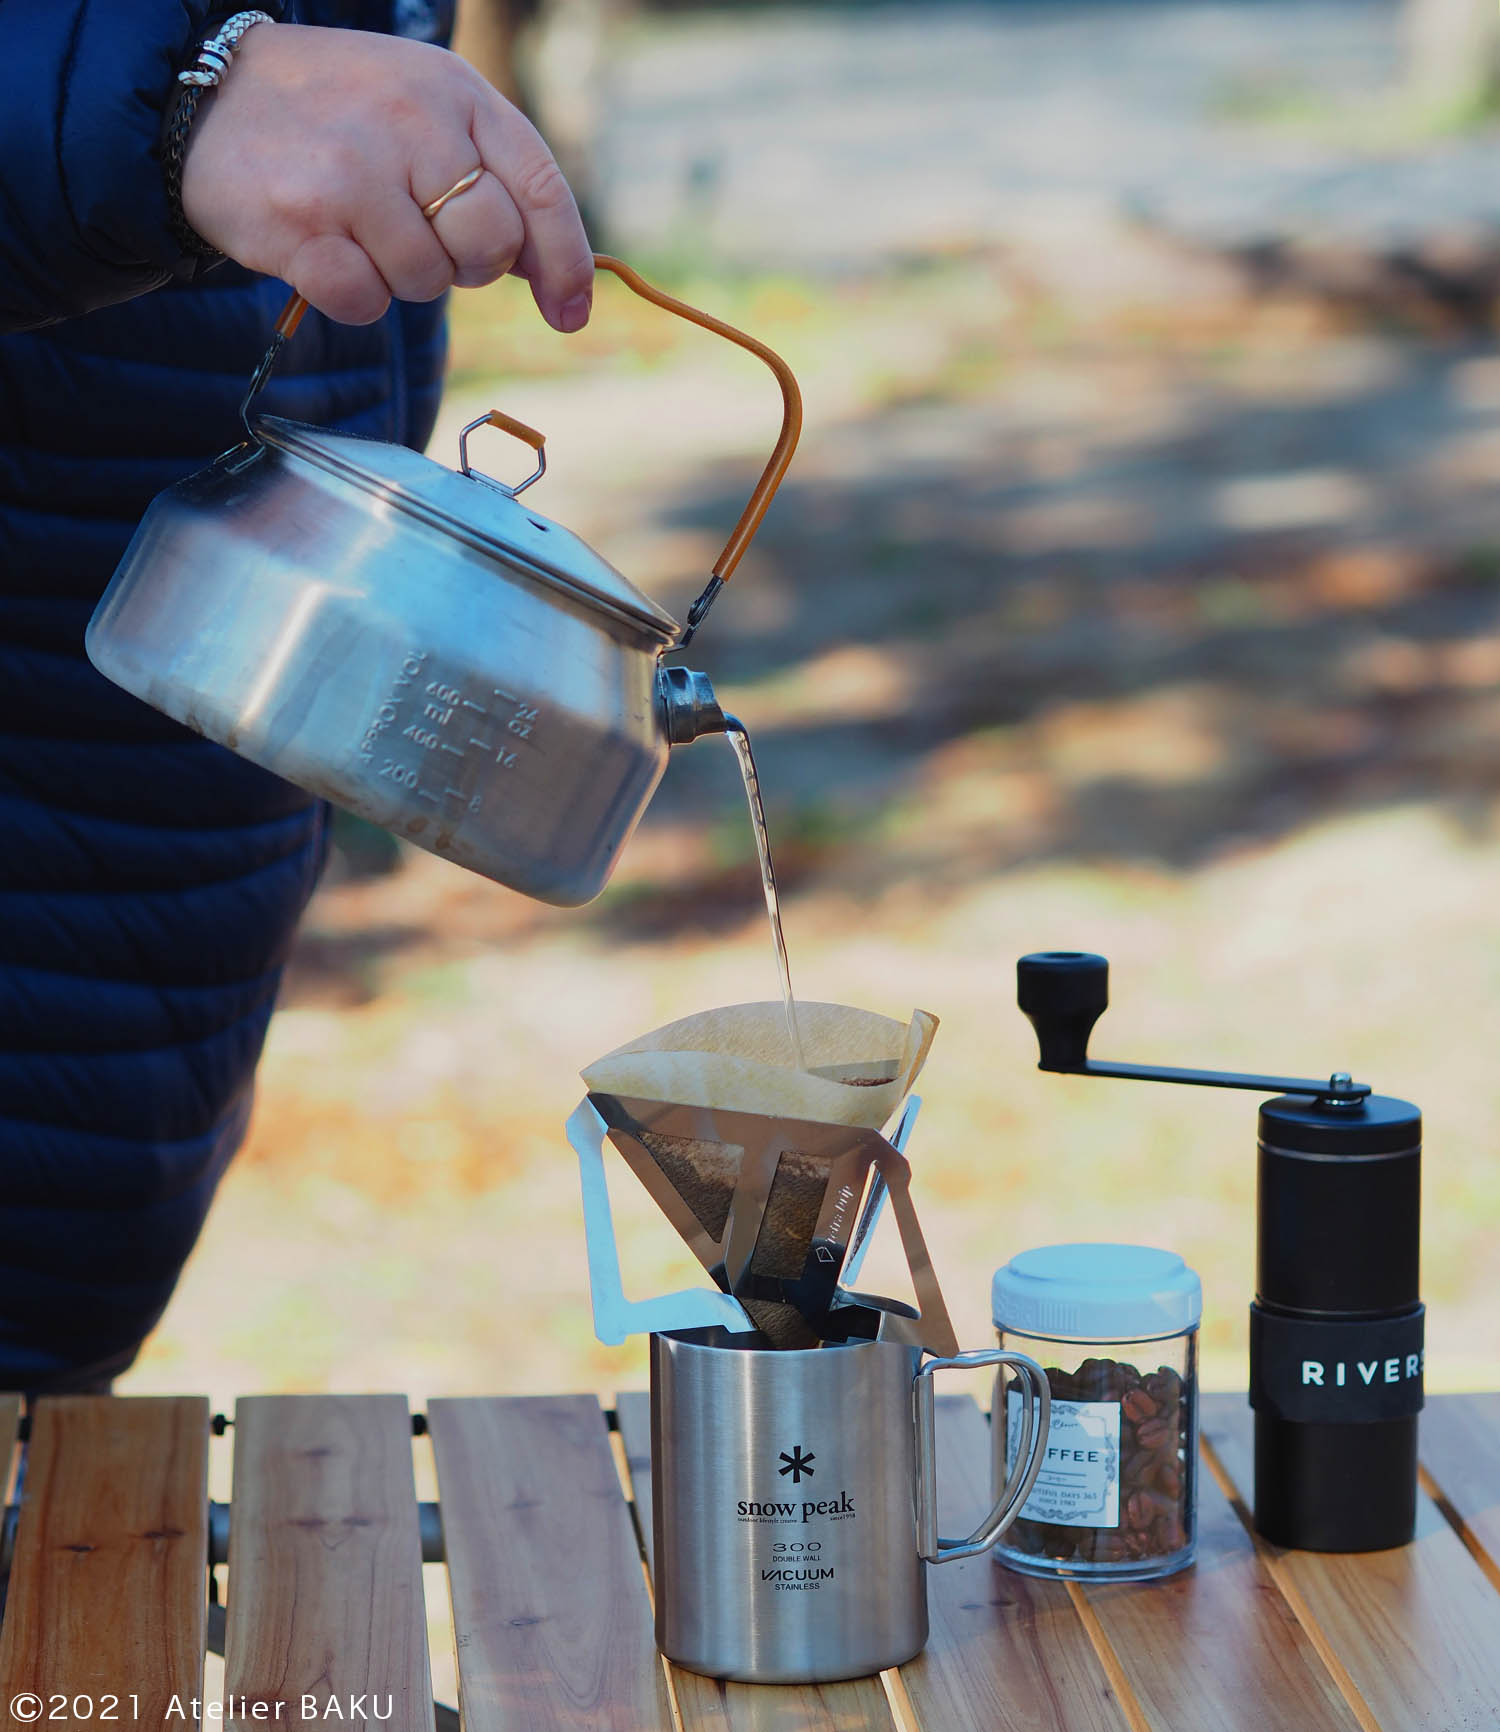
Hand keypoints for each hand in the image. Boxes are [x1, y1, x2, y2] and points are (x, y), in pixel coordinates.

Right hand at [180, 23, 592, 330]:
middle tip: (422, 239)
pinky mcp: (302, 225)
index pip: (540, 189)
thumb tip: (555, 279)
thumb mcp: (424, 109)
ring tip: (357, 226)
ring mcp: (353, 173)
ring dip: (398, 275)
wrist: (208, 97)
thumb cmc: (336, 114)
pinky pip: (366, 303)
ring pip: (426, 281)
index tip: (568, 313)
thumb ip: (492, 175)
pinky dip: (351, 296)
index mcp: (454, 92)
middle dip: (465, 265)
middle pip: (489, 247)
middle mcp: (410, 123)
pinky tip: (323, 249)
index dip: (565, 262)